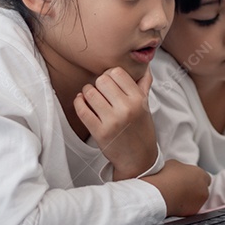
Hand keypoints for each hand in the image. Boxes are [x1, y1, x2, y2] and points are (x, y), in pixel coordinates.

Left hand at [74, 66, 156, 180]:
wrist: (139, 158)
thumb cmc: (141, 130)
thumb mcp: (146, 106)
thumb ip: (144, 85)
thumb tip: (145, 66)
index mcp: (139, 99)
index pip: (117, 72)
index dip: (110, 75)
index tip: (109, 82)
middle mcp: (126, 108)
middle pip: (102, 80)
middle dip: (98, 83)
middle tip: (100, 90)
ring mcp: (112, 121)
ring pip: (90, 93)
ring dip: (87, 92)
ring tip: (91, 97)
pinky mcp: (99, 132)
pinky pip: (82, 110)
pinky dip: (78, 102)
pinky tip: (82, 102)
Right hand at [141, 160, 210, 216]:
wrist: (159, 194)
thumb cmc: (166, 177)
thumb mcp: (174, 164)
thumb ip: (182, 168)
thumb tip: (180, 170)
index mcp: (201, 175)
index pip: (205, 177)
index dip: (196, 178)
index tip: (189, 179)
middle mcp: (204, 189)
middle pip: (202, 189)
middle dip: (195, 189)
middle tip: (182, 187)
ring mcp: (199, 202)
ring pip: (197, 200)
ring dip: (191, 198)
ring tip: (177, 195)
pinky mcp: (192, 212)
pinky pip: (190, 208)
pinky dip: (185, 207)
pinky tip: (175, 202)